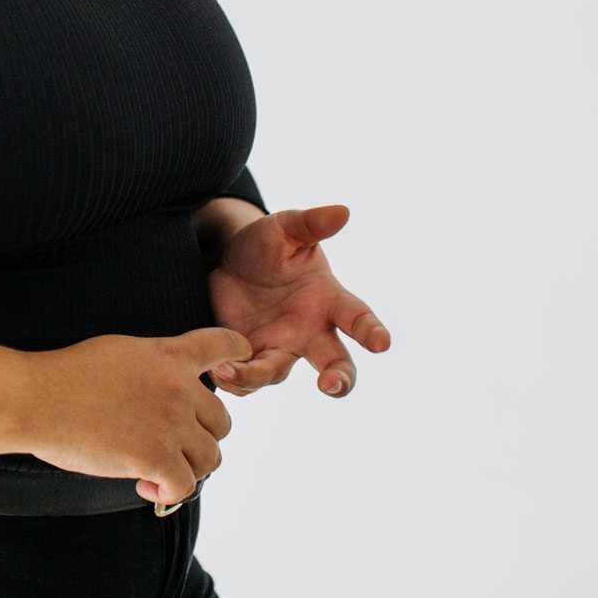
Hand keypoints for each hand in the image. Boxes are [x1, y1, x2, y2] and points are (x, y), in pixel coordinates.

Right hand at [23, 327, 253, 507]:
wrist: (38, 399)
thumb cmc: (65, 377)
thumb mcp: (119, 352)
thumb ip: (152, 367)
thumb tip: (164, 391)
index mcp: (168, 357)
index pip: (223, 345)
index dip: (238, 353)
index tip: (241, 360)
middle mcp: (178, 388)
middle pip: (222, 422)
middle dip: (199, 437)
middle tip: (169, 446)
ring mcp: (171, 424)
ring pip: (210, 458)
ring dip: (187, 468)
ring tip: (157, 472)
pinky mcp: (156, 458)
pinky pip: (184, 486)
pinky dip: (168, 493)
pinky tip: (144, 487)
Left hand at [204, 204, 389, 398]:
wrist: (225, 260)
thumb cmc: (266, 244)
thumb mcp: (284, 229)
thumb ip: (311, 223)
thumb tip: (343, 212)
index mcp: (327, 299)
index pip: (357, 317)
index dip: (372, 331)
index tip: (382, 343)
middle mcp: (309, 331)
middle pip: (336, 363)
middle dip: (339, 379)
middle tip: (331, 385)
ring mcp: (280, 348)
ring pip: (277, 374)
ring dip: (255, 376)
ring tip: (225, 368)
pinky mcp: (250, 358)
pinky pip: (246, 381)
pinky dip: (233, 380)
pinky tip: (215, 367)